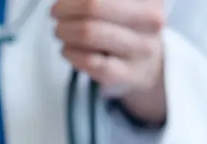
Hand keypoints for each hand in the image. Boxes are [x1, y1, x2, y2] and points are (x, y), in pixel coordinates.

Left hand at [52, 0, 167, 125]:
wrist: (148, 65)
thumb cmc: (126, 27)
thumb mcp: (121, 5)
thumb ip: (94, 2)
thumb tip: (63, 2)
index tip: (62, 3)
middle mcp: (150, 20)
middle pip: (93, 6)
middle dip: (65, 10)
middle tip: (56, 14)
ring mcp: (140, 48)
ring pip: (88, 33)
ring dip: (65, 31)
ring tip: (62, 32)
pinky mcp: (125, 73)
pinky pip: (88, 60)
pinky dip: (70, 52)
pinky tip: (68, 49)